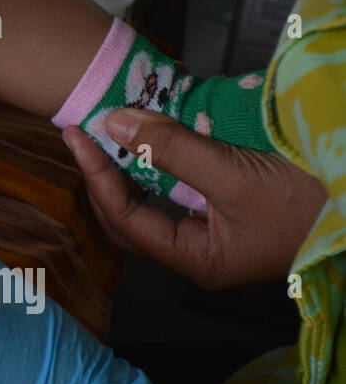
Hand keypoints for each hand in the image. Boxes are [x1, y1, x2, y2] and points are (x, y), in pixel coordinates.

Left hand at [63, 109, 327, 288]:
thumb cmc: (306, 198)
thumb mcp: (235, 174)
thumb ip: (172, 150)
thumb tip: (113, 123)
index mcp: (196, 260)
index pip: (126, 220)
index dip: (97, 177)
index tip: (78, 137)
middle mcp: (199, 253)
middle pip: (131, 218)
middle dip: (105, 177)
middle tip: (84, 134)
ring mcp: (216, 235)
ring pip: (153, 204)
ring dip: (129, 170)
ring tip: (107, 133)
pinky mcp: (231, 213)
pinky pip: (179, 192)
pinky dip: (158, 166)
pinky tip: (149, 140)